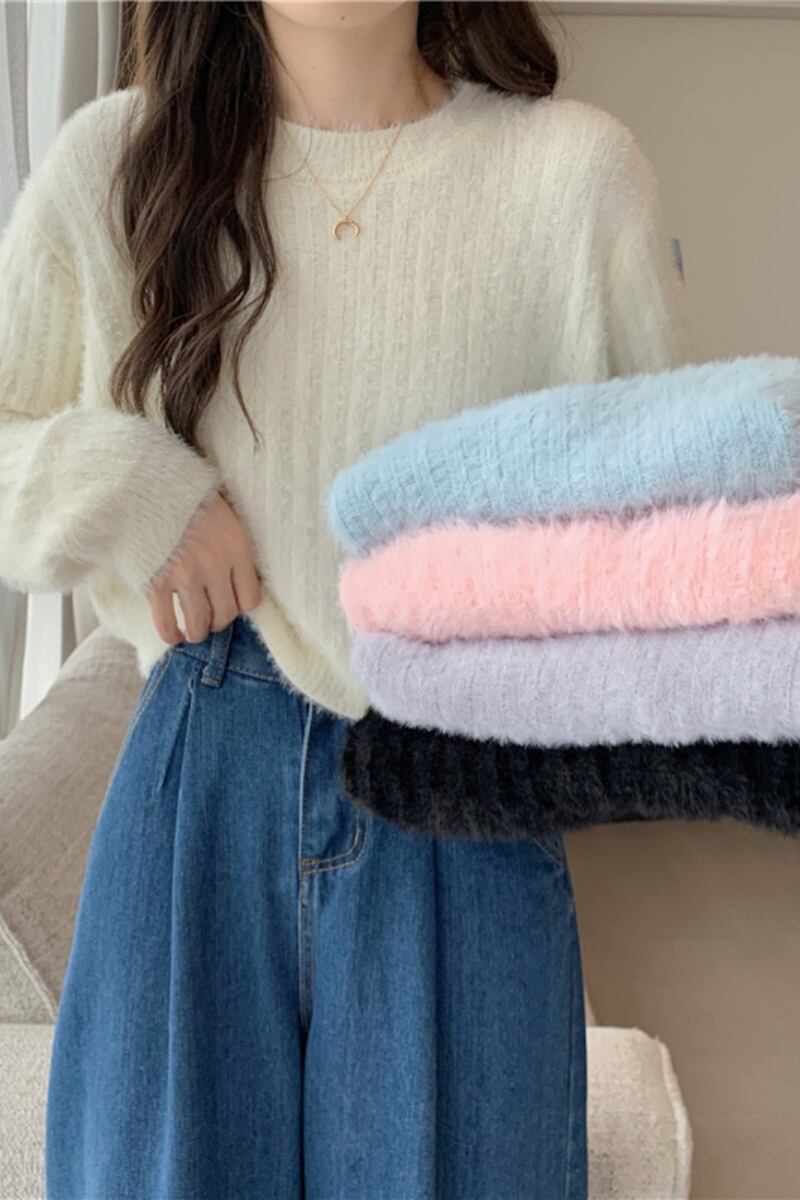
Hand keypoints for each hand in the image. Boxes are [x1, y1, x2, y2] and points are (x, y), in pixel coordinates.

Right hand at [144, 490, 262, 644]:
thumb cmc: (186, 499)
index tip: (231, 602)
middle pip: (226, 615)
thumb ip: (232, 547)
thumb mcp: (224, 517)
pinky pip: (167, 623)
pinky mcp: (156, 584)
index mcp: (237, 549)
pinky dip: (171, 634)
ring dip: (197, 632)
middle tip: (210, 617)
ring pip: (199, 624)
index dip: (240, 605)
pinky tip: (173, 634)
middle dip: (218, 621)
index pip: (250, 599)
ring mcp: (185, 578)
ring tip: (193, 630)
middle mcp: (215, 567)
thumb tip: (235, 579)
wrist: (145, 485)